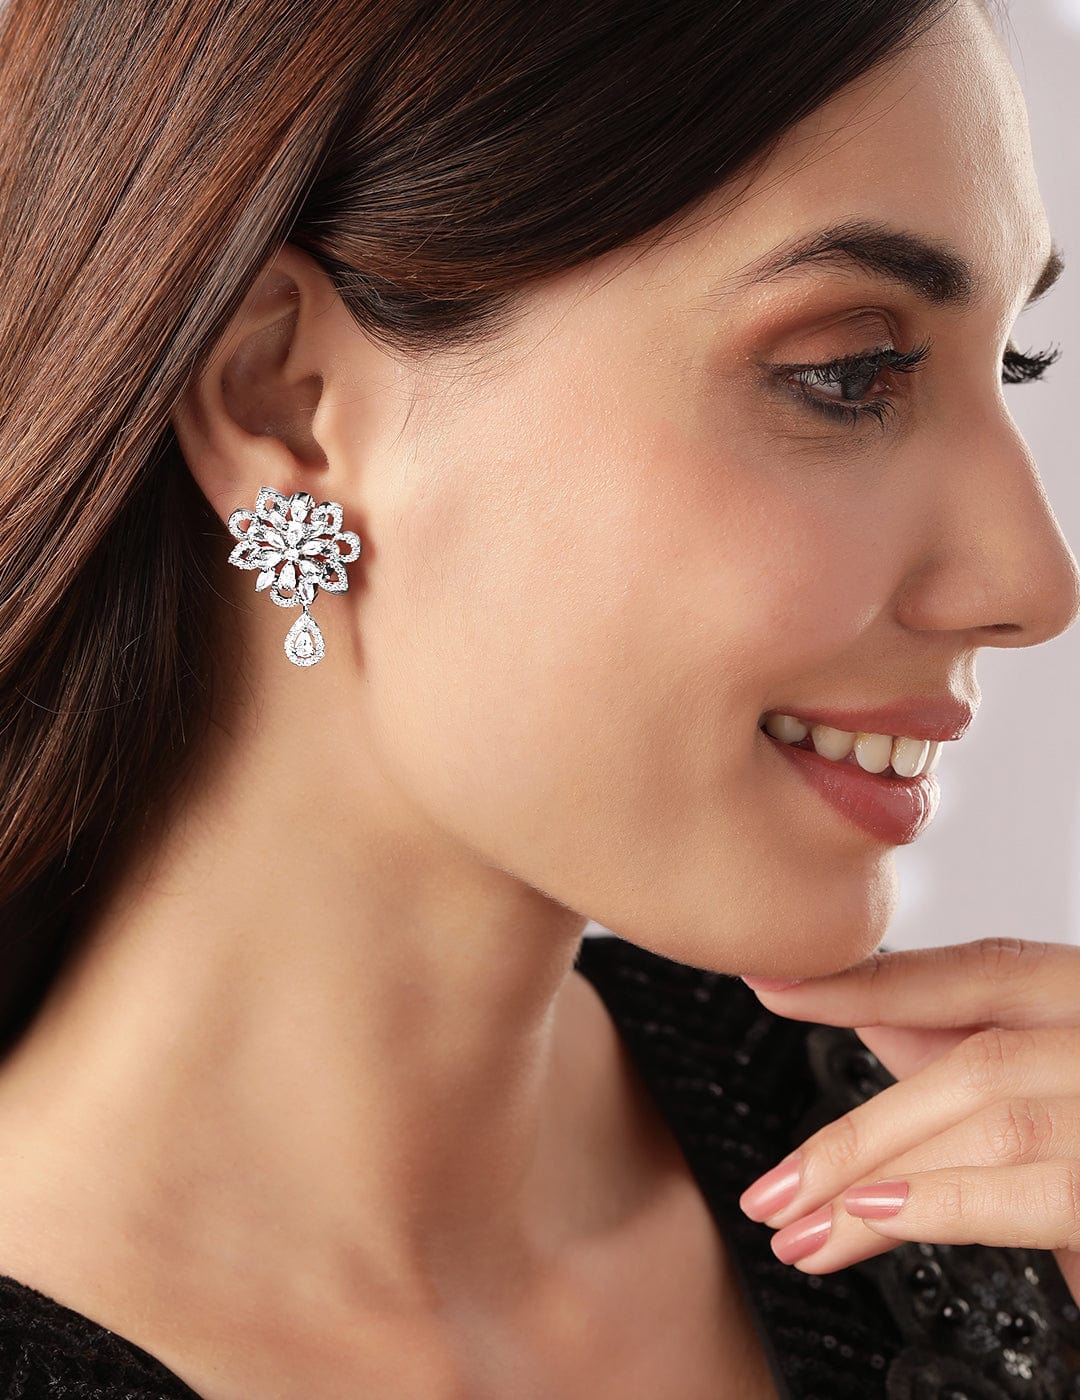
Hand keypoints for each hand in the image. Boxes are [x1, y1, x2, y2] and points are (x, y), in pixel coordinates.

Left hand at [736, 936, 1079, 1305]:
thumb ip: (964, 1039)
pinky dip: (951, 1200)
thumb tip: (855, 1001)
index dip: (864, 976)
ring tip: (803, 1232)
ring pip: (993, 1114)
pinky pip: (1042, 1183)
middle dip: (853, 1131)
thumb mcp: (1043, 1075)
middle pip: (967, 1058)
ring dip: (880, 1175)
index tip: (770, 983)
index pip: (970, 968)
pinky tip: (881, 1219)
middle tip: (771, 1193)